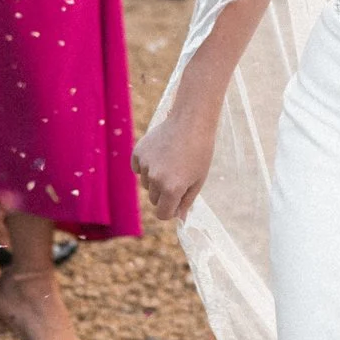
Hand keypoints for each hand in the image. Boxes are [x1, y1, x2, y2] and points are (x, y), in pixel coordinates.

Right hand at [133, 106, 218, 221]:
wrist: (192, 121)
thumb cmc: (200, 151)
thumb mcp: (199, 179)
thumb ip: (187, 201)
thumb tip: (179, 218)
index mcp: (172, 189)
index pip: (162, 214)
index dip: (170, 210)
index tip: (177, 202)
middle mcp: (156, 179)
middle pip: (154, 200)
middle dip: (165, 194)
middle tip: (178, 176)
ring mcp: (145, 165)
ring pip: (147, 184)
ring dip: (156, 179)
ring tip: (172, 161)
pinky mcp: (138, 153)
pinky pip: (138, 168)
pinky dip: (146, 165)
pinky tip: (161, 154)